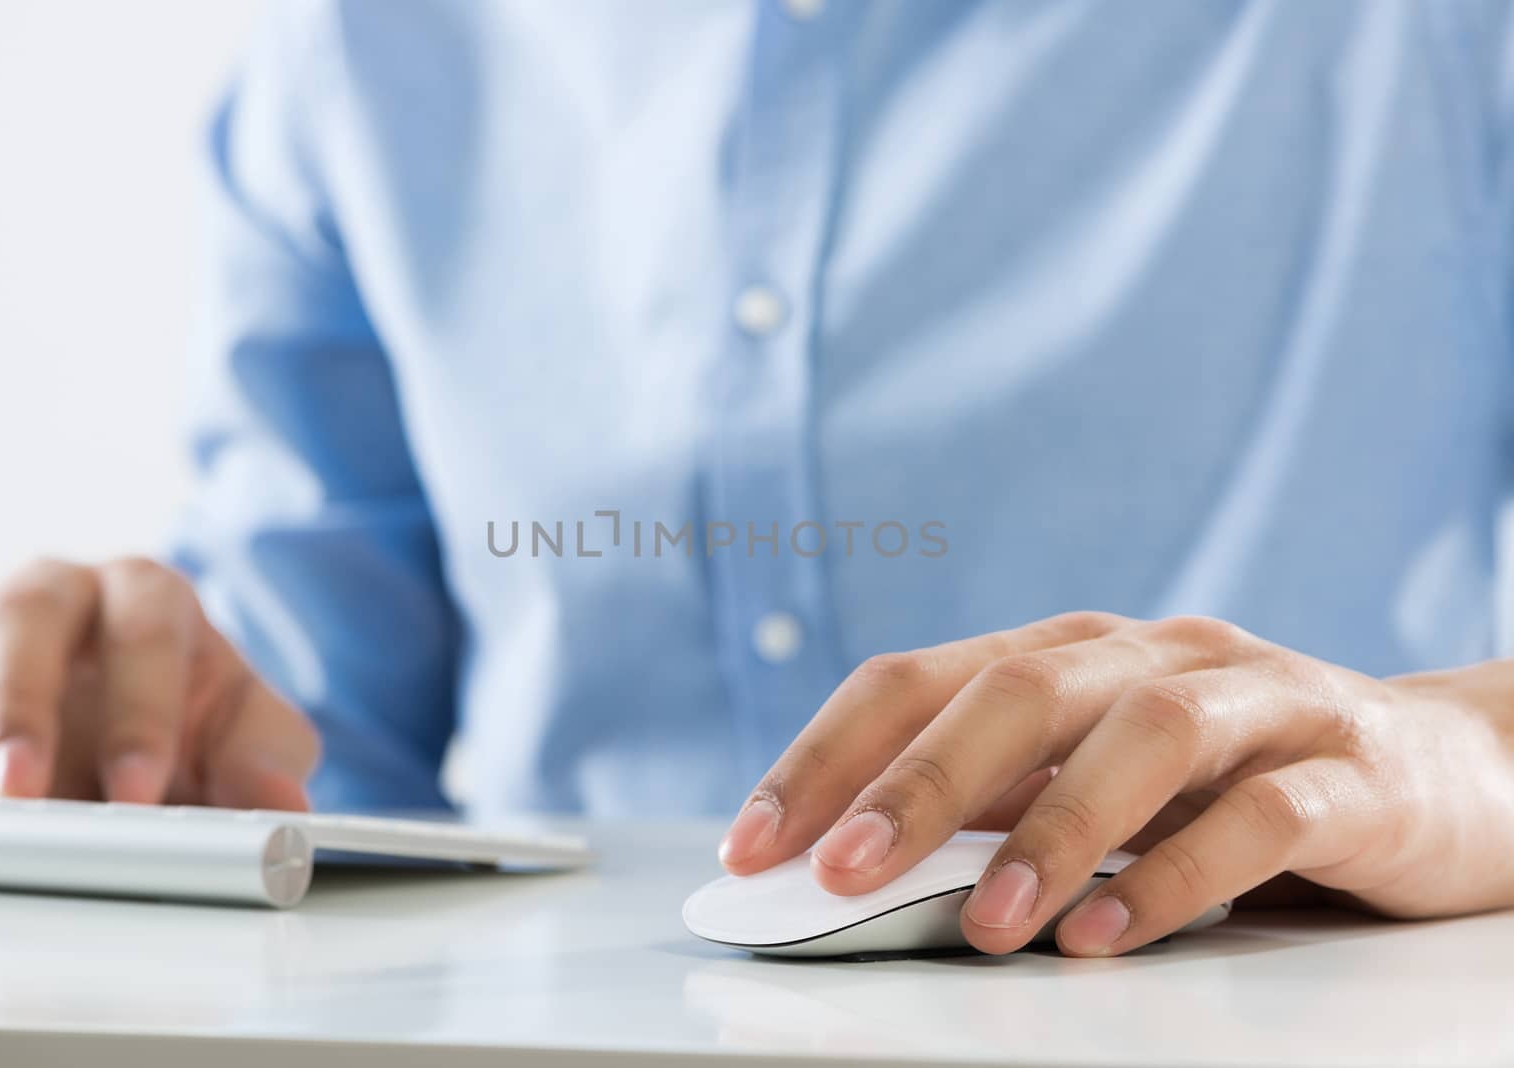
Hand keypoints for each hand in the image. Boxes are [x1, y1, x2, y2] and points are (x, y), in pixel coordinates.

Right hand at [0, 558, 319, 807]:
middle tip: (25, 794)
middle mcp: (66, 589)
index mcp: (153, 598)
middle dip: (26, 703)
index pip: (147, 628)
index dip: (140, 709)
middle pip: (36, 611)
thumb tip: (285, 805)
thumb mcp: (240, 745)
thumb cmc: (187, 729)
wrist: (129, 740)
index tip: (136, 792)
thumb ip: (264, 764)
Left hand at [719, 612, 1513, 955]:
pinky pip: (1263, 813)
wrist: (1431, 768)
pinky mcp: (1349, 768)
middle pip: (1022, 692)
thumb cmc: (1224, 781)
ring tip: (986, 925)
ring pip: (1146, 736)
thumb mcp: (1091, 783)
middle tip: (840, 874)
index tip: (751, 845)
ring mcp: (1256, 701)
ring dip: (1056, 830)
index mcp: (1070, 653)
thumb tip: (849, 862)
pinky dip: (1178, 874)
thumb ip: (993, 806)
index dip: (825, 756)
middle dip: (919, 784)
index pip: (919, 679)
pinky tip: (1110, 938)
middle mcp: (1155, 656)